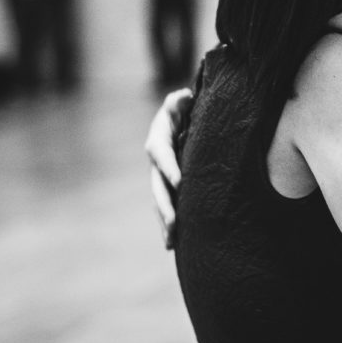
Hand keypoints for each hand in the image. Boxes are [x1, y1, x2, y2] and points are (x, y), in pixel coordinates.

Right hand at [145, 88, 192, 248]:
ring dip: (165, 221)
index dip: (169, 168)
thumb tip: (184, 97)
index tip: (180, 182)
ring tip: (171, 243)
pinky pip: (168, 205)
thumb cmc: (185, 107)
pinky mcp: (169, 186)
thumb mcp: (181, 101)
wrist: (183, 117)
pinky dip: (170, 224)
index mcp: (158, 139)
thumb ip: (180, 100)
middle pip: (158, 186)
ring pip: (161, 201)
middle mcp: (156, 161)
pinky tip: (173, 245)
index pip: (161, 155)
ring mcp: (161, 176)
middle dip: (165, 205)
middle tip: (174, 224)